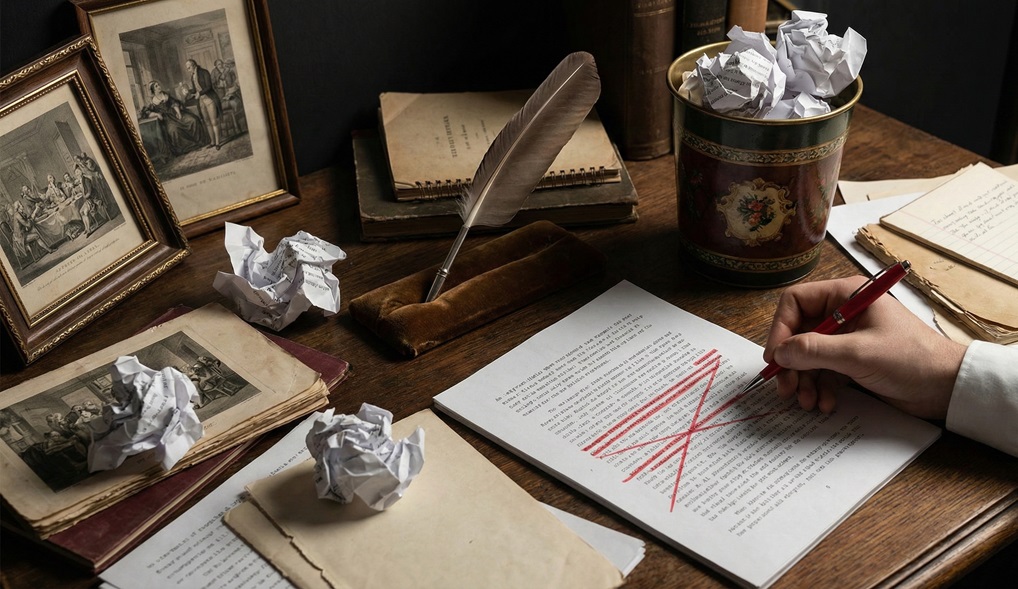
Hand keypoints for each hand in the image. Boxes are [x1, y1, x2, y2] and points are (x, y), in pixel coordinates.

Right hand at [762, 276, 965, 418]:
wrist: (947, 387)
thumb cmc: (911, 359)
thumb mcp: (858, 353)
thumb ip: (814, 350)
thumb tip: (779, 353)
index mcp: (846, 296)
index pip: (796, 302)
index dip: (781, 328)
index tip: (776, 357)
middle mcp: (843, 313)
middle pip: (798, 332)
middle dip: (791, 363)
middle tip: (785, 388)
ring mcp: (847, 338)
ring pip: (808, 356)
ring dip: (804, 380)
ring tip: (807, 402)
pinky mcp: (853, 360)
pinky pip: (823, 371)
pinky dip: (820, 388)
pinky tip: (826, 403)